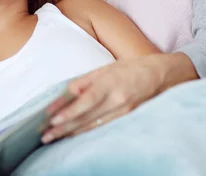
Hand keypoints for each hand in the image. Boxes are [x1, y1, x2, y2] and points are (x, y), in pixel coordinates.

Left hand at [42, 53, 197, 142]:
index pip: (85, 100)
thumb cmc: (130, 69)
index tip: (50, 118)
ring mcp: (123, 112)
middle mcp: (117, 100)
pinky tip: (72, 135)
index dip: (68, 110)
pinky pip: (102, 128)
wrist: (160, 76)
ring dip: (70, 132)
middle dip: (63, 127)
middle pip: (86, 117)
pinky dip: (85, 132)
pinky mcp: (127, 119)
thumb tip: (66, 92)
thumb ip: (85, 81)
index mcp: (111, 83)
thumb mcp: (106, 68)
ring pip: (92, 126)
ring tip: (53, 137)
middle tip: (44, 135)